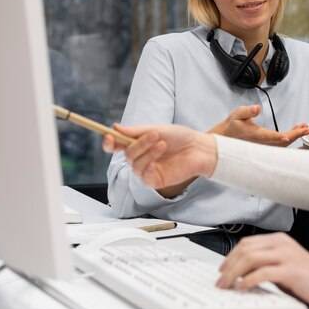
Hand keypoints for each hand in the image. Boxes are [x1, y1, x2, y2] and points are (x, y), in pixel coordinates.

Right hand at [102, 124, 216, 188]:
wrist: (200, 148)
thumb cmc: (181, 138)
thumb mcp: (157, 129)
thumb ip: (136, 131)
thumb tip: (115, 128)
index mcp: (139, 145)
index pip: (117, 146)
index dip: (109, 143)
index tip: (109, 136)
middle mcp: (141, 159)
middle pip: (126, 154)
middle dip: (138, 143)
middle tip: (153, 134)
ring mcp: (146, 170)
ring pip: (134, 163)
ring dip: (146, 151)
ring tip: (162, 143)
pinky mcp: (154, 180)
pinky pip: (143, 173)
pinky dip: (149, 161)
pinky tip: (160, 153)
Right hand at [208, 105, 308, 146]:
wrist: (224, 139)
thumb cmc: (231, 126)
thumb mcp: (237, 114)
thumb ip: (247, 111)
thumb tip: (257, 108)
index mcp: (257, 136)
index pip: (275, 136)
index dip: (287, 135)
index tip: (298, 132)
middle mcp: (262, 143)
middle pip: (283, 142)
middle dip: (296, 135)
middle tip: (307, 128)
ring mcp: (264, 146)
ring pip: (283, 145)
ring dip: (294, 136)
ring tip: (304, 128)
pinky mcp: (265, 146)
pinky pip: (280, 145)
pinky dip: (289, 138)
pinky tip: (294, 131)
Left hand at [217, 233, 308, 308]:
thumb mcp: (284, 265)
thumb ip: (265, 263)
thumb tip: (240, 272)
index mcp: (280, 240)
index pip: (247, 243)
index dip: (230, 256)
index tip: (222, 270)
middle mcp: (282, 244)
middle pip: (245, 249)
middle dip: (228, 266)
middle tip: (220, 281)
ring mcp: (287, 255)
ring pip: (250, 259)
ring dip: (234, 274)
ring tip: (227, 286)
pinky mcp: (291, 270)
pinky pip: (263, 273)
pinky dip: (249, 281)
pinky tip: (243, 288)